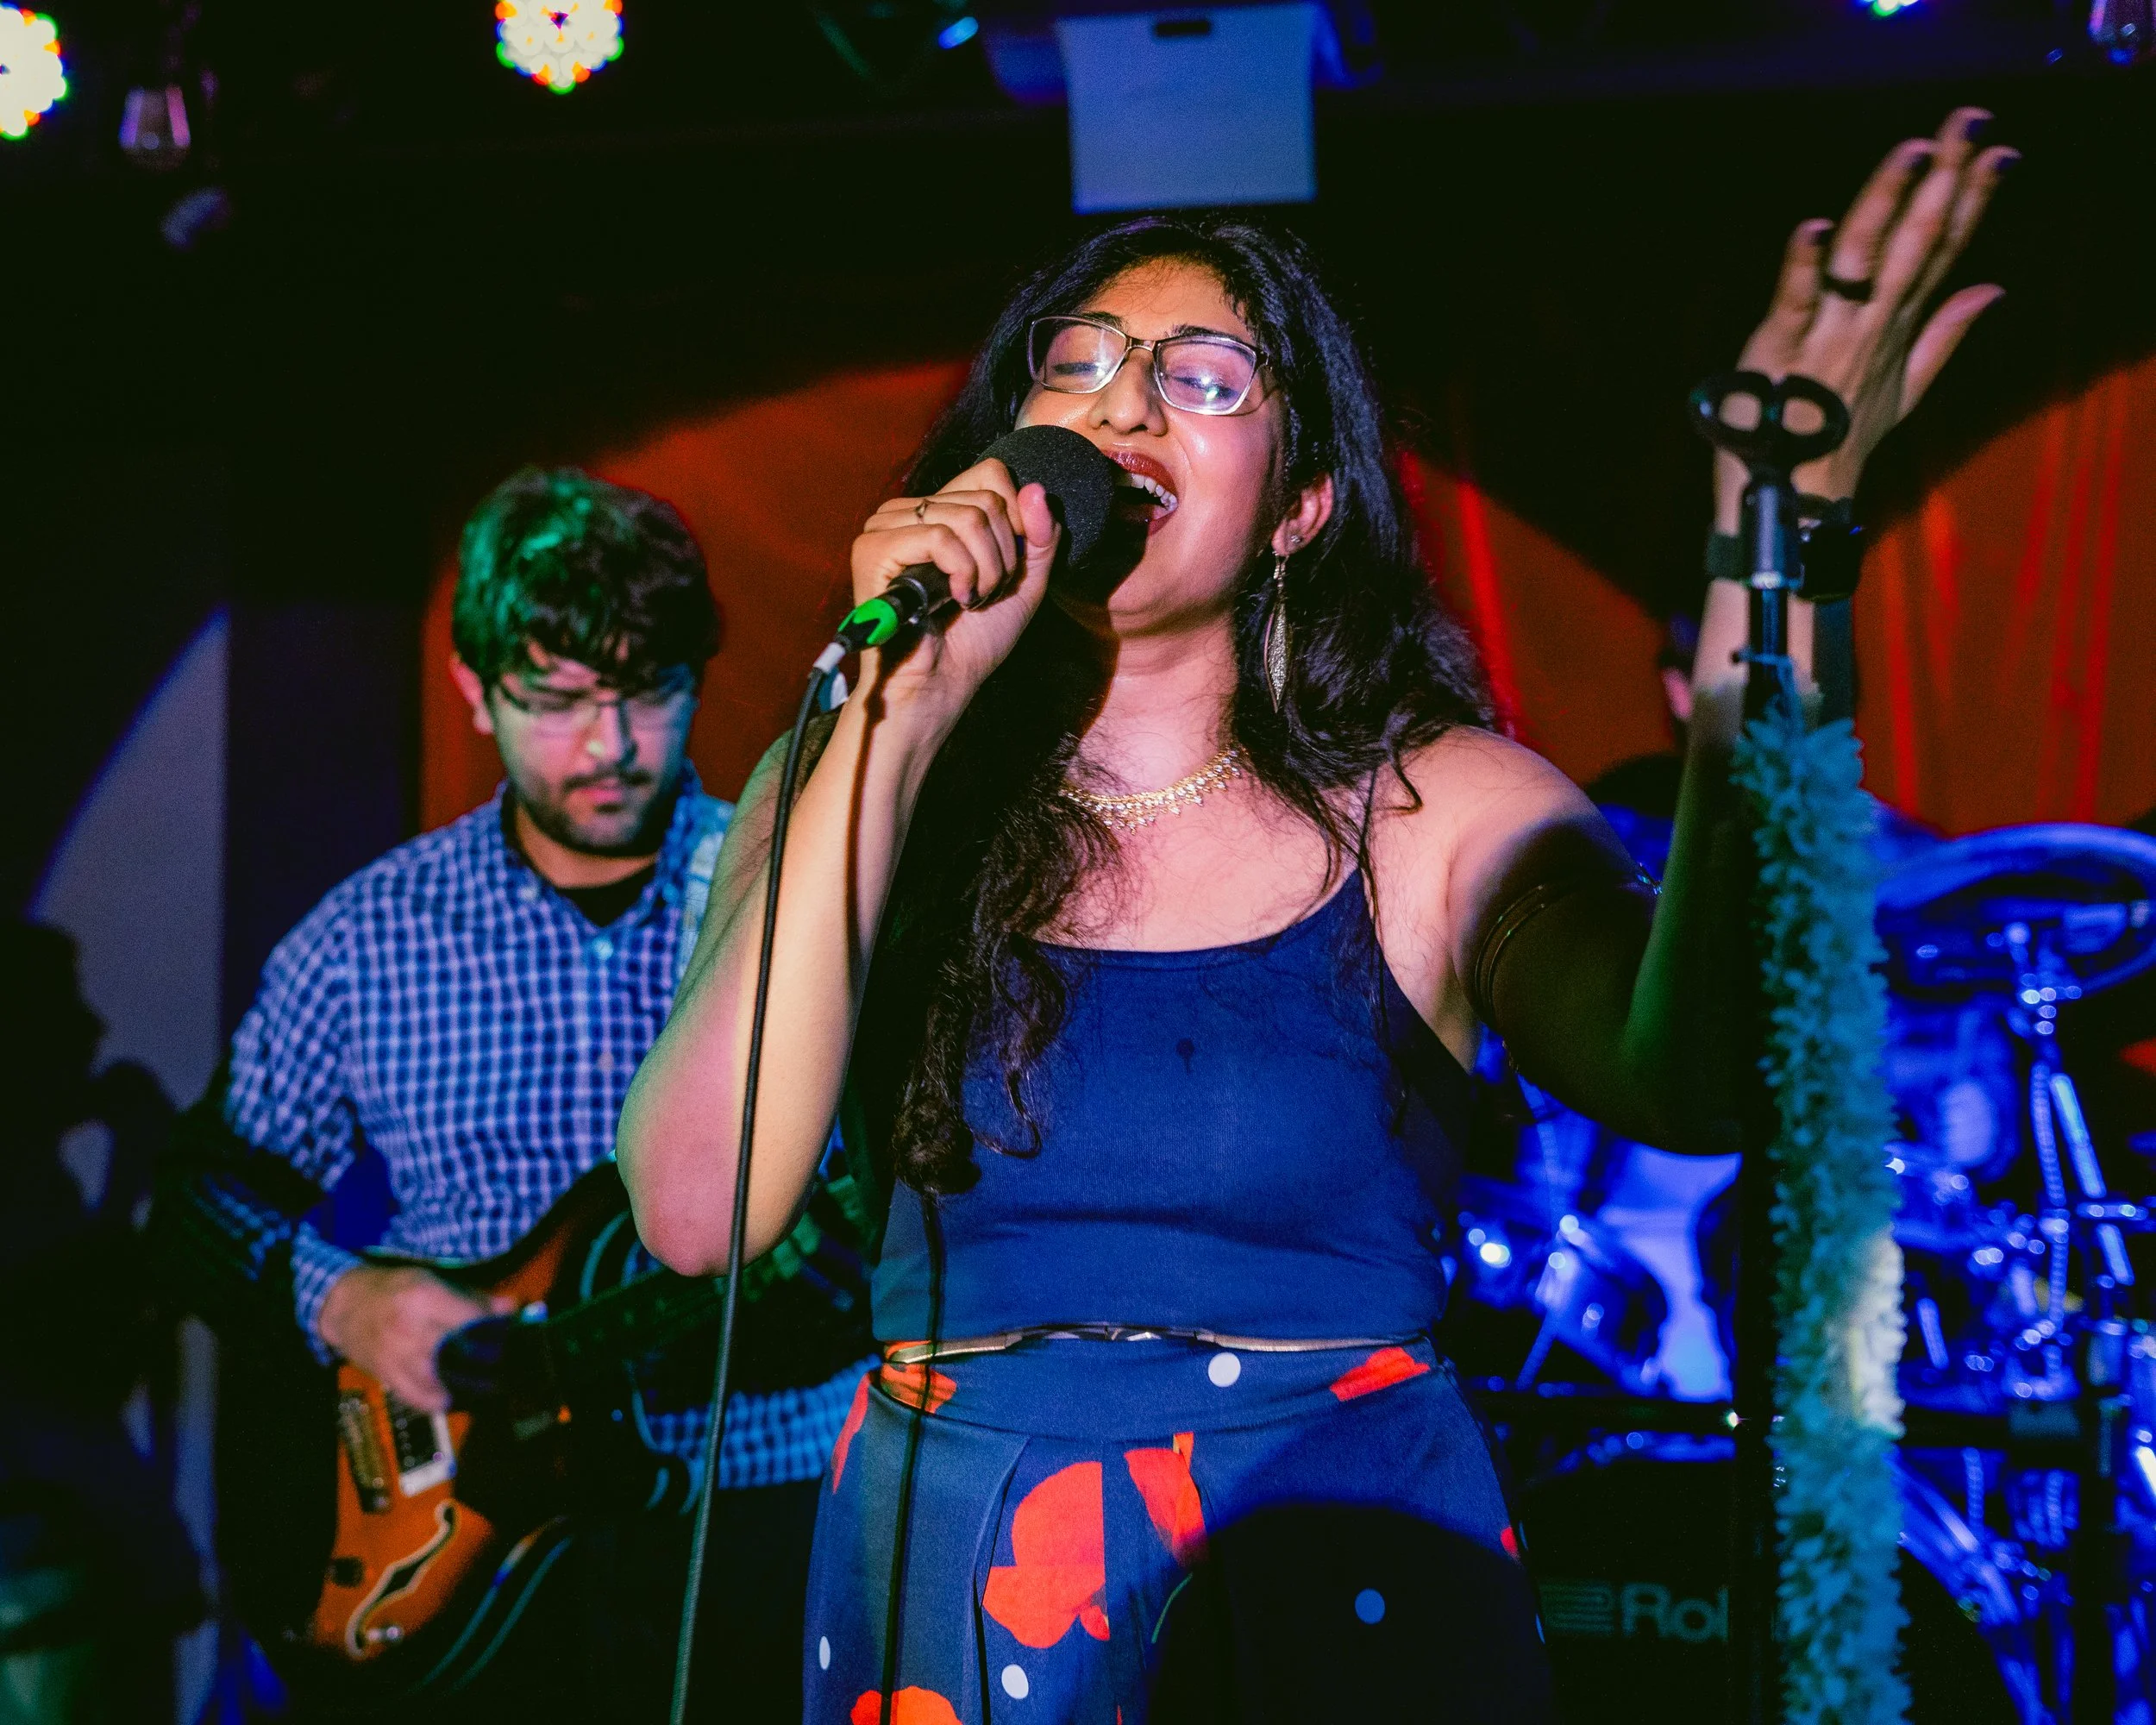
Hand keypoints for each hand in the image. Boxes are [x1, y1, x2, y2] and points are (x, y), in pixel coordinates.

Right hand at [317, 1264, 510, 1412]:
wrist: (344, 1305)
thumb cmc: (394, 1288)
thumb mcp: (432, 1280)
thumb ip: (473, 1296)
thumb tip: (512, 1308)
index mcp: (424, 1298)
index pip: (473, 1319)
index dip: (497, 1330)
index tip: (511, 1336)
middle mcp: (410, 1329)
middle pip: (461, 1352)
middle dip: (488, 1361)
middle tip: (505, 1365)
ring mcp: (397, 1357)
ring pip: (442, 1380)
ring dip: (467, 1386)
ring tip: (486, 1384)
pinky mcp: (387, 1377)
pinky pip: (419, 1399)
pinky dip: (440, 1401)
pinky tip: (455, 1396)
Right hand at [849, 457, 1062, 725]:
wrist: (942, 684)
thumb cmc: (975, 640)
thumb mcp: (1025, 582)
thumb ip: (1040, 535)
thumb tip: (1036, 489)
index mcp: (938, 511)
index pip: (991, 474)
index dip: (1017, 521)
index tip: (1009, 567)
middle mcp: (909, 511)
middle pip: (986, 497)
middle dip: (1003, 555)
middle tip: (984, 592)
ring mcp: (887, 526)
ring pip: (968, 516)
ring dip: (987, 570)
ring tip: (970, 600)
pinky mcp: (874, 547)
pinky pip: (941, 537)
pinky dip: (963, 573)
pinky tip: (954, 600)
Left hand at [1714, 106, 2016, 527]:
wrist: (1793, 495)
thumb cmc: (1841, 438)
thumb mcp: (1906, 387)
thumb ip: (1948, 333)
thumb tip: (1994, 287)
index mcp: (1900, 323)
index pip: (1944, 247)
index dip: (1972, 198)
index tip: (1999, 150)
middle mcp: (1873, 321)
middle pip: (1917, 239)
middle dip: (1944, 178)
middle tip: (1967, 123)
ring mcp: (1830, 333)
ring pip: (1865, 257)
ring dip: (1887, 202)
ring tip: (1911, 153)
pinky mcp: (1781, 347)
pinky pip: (1796, 299)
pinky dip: (1805, 264)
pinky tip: (1817, 227)